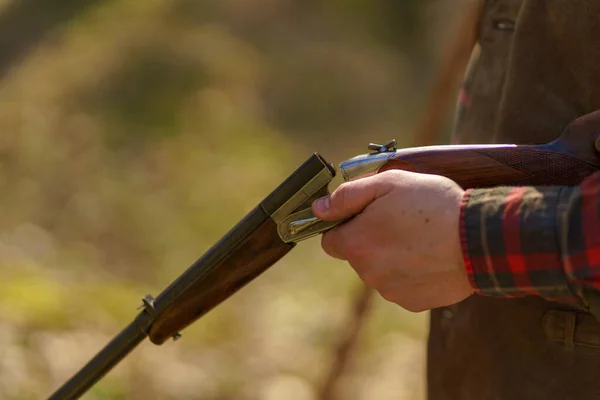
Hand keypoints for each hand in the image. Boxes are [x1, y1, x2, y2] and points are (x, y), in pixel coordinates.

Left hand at [312, 170, 473, 311]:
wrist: (480, 239)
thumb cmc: (433, 204)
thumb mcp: (388, 183)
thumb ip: (348, 196)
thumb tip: (318, 209)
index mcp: (356, 244)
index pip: (330, 241)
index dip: (345, 226)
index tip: (366, 215)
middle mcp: (368, 273)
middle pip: (357, 255)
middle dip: (371, 239)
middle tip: (401, 221)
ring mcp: (390, 291)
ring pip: (380, 271)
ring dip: (392, 257)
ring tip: (421, 238)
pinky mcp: (413, 302)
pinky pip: (402, 286)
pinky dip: (411, 273)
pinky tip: (430, 257)